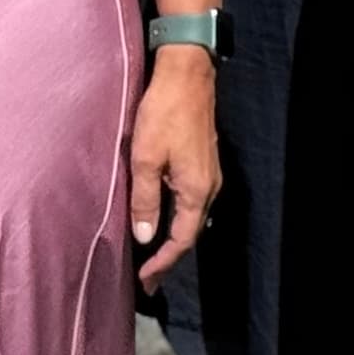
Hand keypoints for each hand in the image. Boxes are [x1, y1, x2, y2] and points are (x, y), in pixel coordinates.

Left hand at [129, 46, 221, 287]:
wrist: (187, 74)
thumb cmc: (163, 112)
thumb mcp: (145, 157)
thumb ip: (144, 199)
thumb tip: (144, 237)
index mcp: (196, 190)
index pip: (181, 240)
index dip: (162, 262)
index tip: (144, 280)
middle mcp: (209, 187)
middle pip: (190, 232)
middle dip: (168, 256)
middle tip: (147, 277)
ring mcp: (209, 173)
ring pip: (191, 217)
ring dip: (172, 237)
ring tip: (151, 255)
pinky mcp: (203, 162)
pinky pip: (190, 201)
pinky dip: (176, 218)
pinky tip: (161, 219)